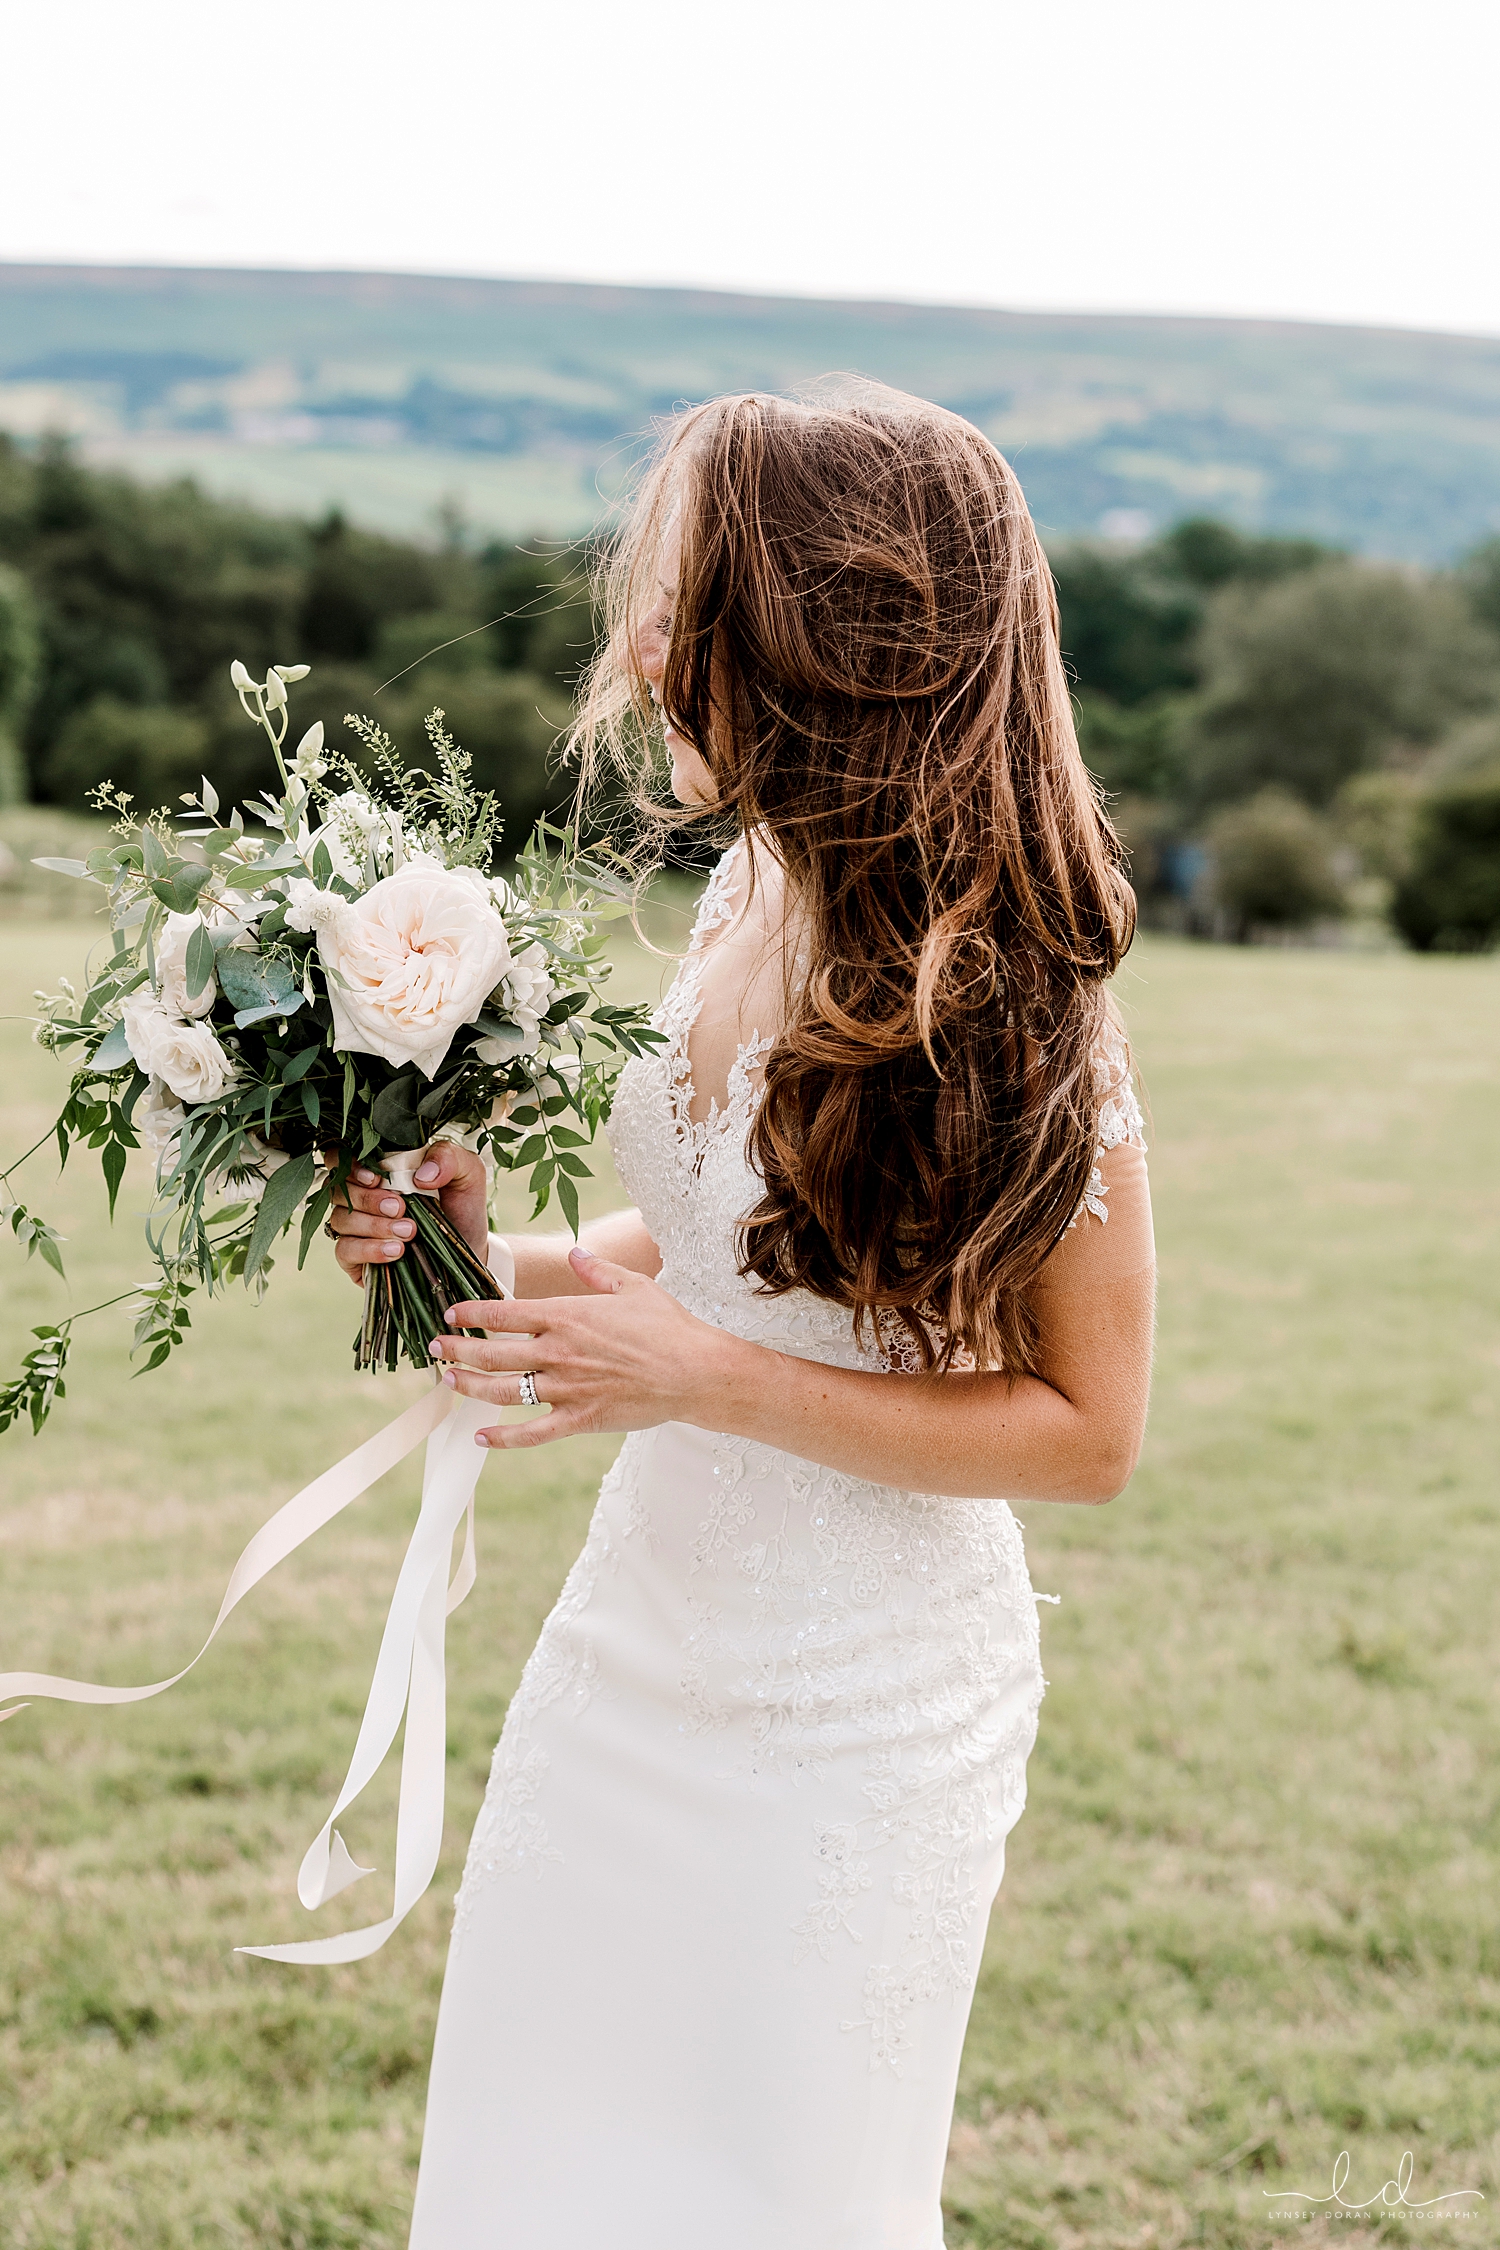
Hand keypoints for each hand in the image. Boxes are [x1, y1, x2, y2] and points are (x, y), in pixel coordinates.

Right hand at [324, 1140, 490, 1284]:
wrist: (468, 1251)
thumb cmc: (461, 1208)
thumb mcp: (467, 1174)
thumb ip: (448, 1158)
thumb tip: (421, 1174)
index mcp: (379, 1169)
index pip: (341, 1157)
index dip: (350, 1166)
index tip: (376, 1179)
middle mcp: (360, 1195)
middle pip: (338, 1189)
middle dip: (368, 1199)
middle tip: (400, 1208)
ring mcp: (354, 1227)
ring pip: (340, 1219)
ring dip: (373, 1226)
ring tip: (408, 1233)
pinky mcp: (355, 1257)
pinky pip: (344, 1250)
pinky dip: (369, 1249)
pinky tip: (396, 1251)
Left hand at [429, 1246, 749, 1448]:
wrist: (696, 1372)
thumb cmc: (669, 1327)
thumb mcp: (634, 1287)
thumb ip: (597, 1271)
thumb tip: (574, 1253)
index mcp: (568, 1316)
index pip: (505, 1313)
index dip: (472, 1312)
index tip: (452, 1313)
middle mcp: (559, 1352)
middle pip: (494, 1353)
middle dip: (459, 1350)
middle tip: (435, 1348)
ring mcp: (567, 1388)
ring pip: (504, 1391)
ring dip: (471, 1387)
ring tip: (449, 1382)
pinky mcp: (580, 1419)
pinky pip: (532, 1433)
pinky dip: (503, 1438)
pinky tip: (480, 1437)